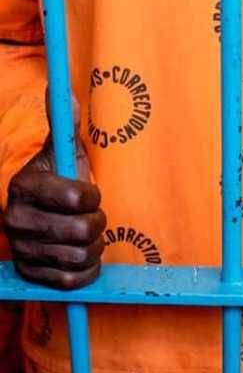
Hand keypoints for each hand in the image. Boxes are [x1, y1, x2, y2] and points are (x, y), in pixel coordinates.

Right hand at [3, 91, 105, 289]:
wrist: (41, 218)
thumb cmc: (59, 184)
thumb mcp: (63, 154)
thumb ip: (65, 125)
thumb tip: (63, 91)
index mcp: (25, 186)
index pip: (79, 197)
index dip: (94, 197)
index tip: (89, 195)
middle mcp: (15, 218)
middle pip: (82, 230)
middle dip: (96, 224)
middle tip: (90, 219)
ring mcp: (20, 248)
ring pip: (79, 256)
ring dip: (92, 249)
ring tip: (85, 238)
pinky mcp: (29, 273)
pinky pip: (70, 281)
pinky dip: (85, 272)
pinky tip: (81, 258)